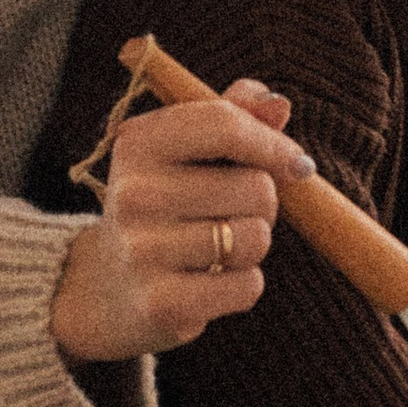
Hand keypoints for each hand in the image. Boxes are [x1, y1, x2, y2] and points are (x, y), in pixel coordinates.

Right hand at [50, 80, 313, 364]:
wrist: (109, 287)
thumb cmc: (164, 208)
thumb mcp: (184, 152)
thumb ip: (231, 118)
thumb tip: (277, 104)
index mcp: (138, 143)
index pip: (224, 124)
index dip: (274, 143)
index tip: (298, 165)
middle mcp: (133, 193)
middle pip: (255, 186)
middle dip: (262, 204)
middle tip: (229, 215)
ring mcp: (143, 250)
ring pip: (255, 237)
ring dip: (252, 245)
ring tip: (216, 248)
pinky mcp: (161, 303)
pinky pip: (247, 286)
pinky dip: (243, 286)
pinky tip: (209, 282)